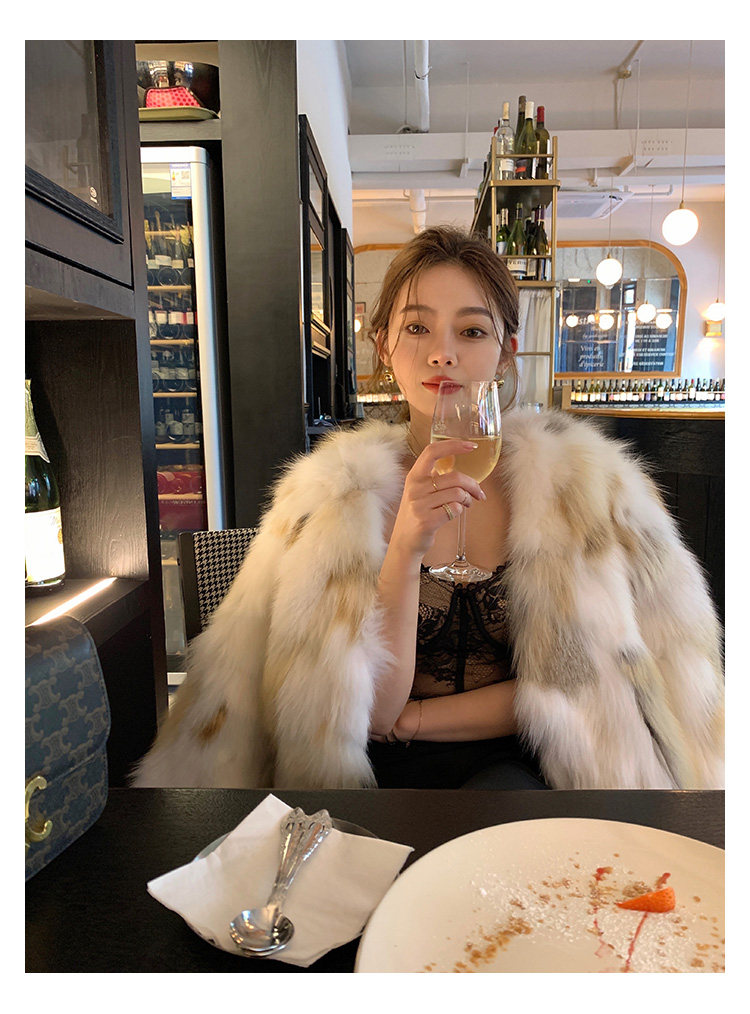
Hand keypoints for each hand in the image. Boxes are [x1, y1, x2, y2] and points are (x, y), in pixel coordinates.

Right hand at [389, 439, 486, 558]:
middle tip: (478, 492)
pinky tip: (457, 513)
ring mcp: (419, 505)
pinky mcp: (427, 521)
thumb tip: (459, 465)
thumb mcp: (419, 491)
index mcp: (414, 476)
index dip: (453, 445)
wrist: (405, 542)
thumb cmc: (417, 514)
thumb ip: (433, 477)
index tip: (470, 446)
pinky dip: (461, 510)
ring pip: (457, 493)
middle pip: (454, 477)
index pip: (432, 452)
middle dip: (473, 485)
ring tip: (467, 504)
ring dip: (468, 499)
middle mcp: (415, 488)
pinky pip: (455, 509)